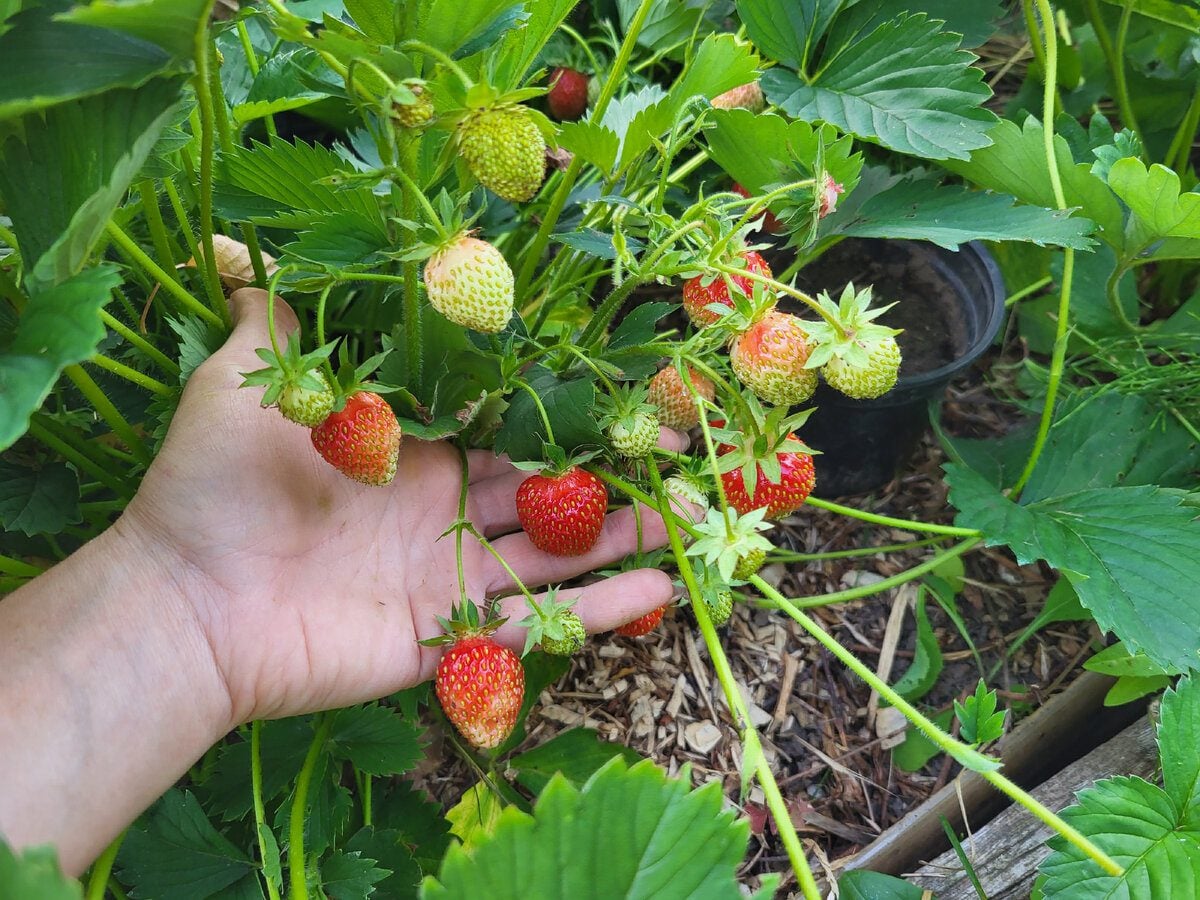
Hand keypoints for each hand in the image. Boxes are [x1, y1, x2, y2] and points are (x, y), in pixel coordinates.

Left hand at [122, 288, 683, 727]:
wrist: (185, 601)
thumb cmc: (216, 483)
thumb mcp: (249, 382)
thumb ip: (274, 321)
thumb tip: (241, 246)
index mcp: (412, 451)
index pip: (506, 428)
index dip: (566, 412)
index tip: (629, 391)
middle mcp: (439, 512)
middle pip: (547, 493)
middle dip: (615, 476)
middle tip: (686, 455)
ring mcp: (447, 577)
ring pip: (555, 557)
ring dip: (624, 540)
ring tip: (693, 520)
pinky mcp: (446, 637)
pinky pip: (534, 625)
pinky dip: (595, 613)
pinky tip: (658, 592)